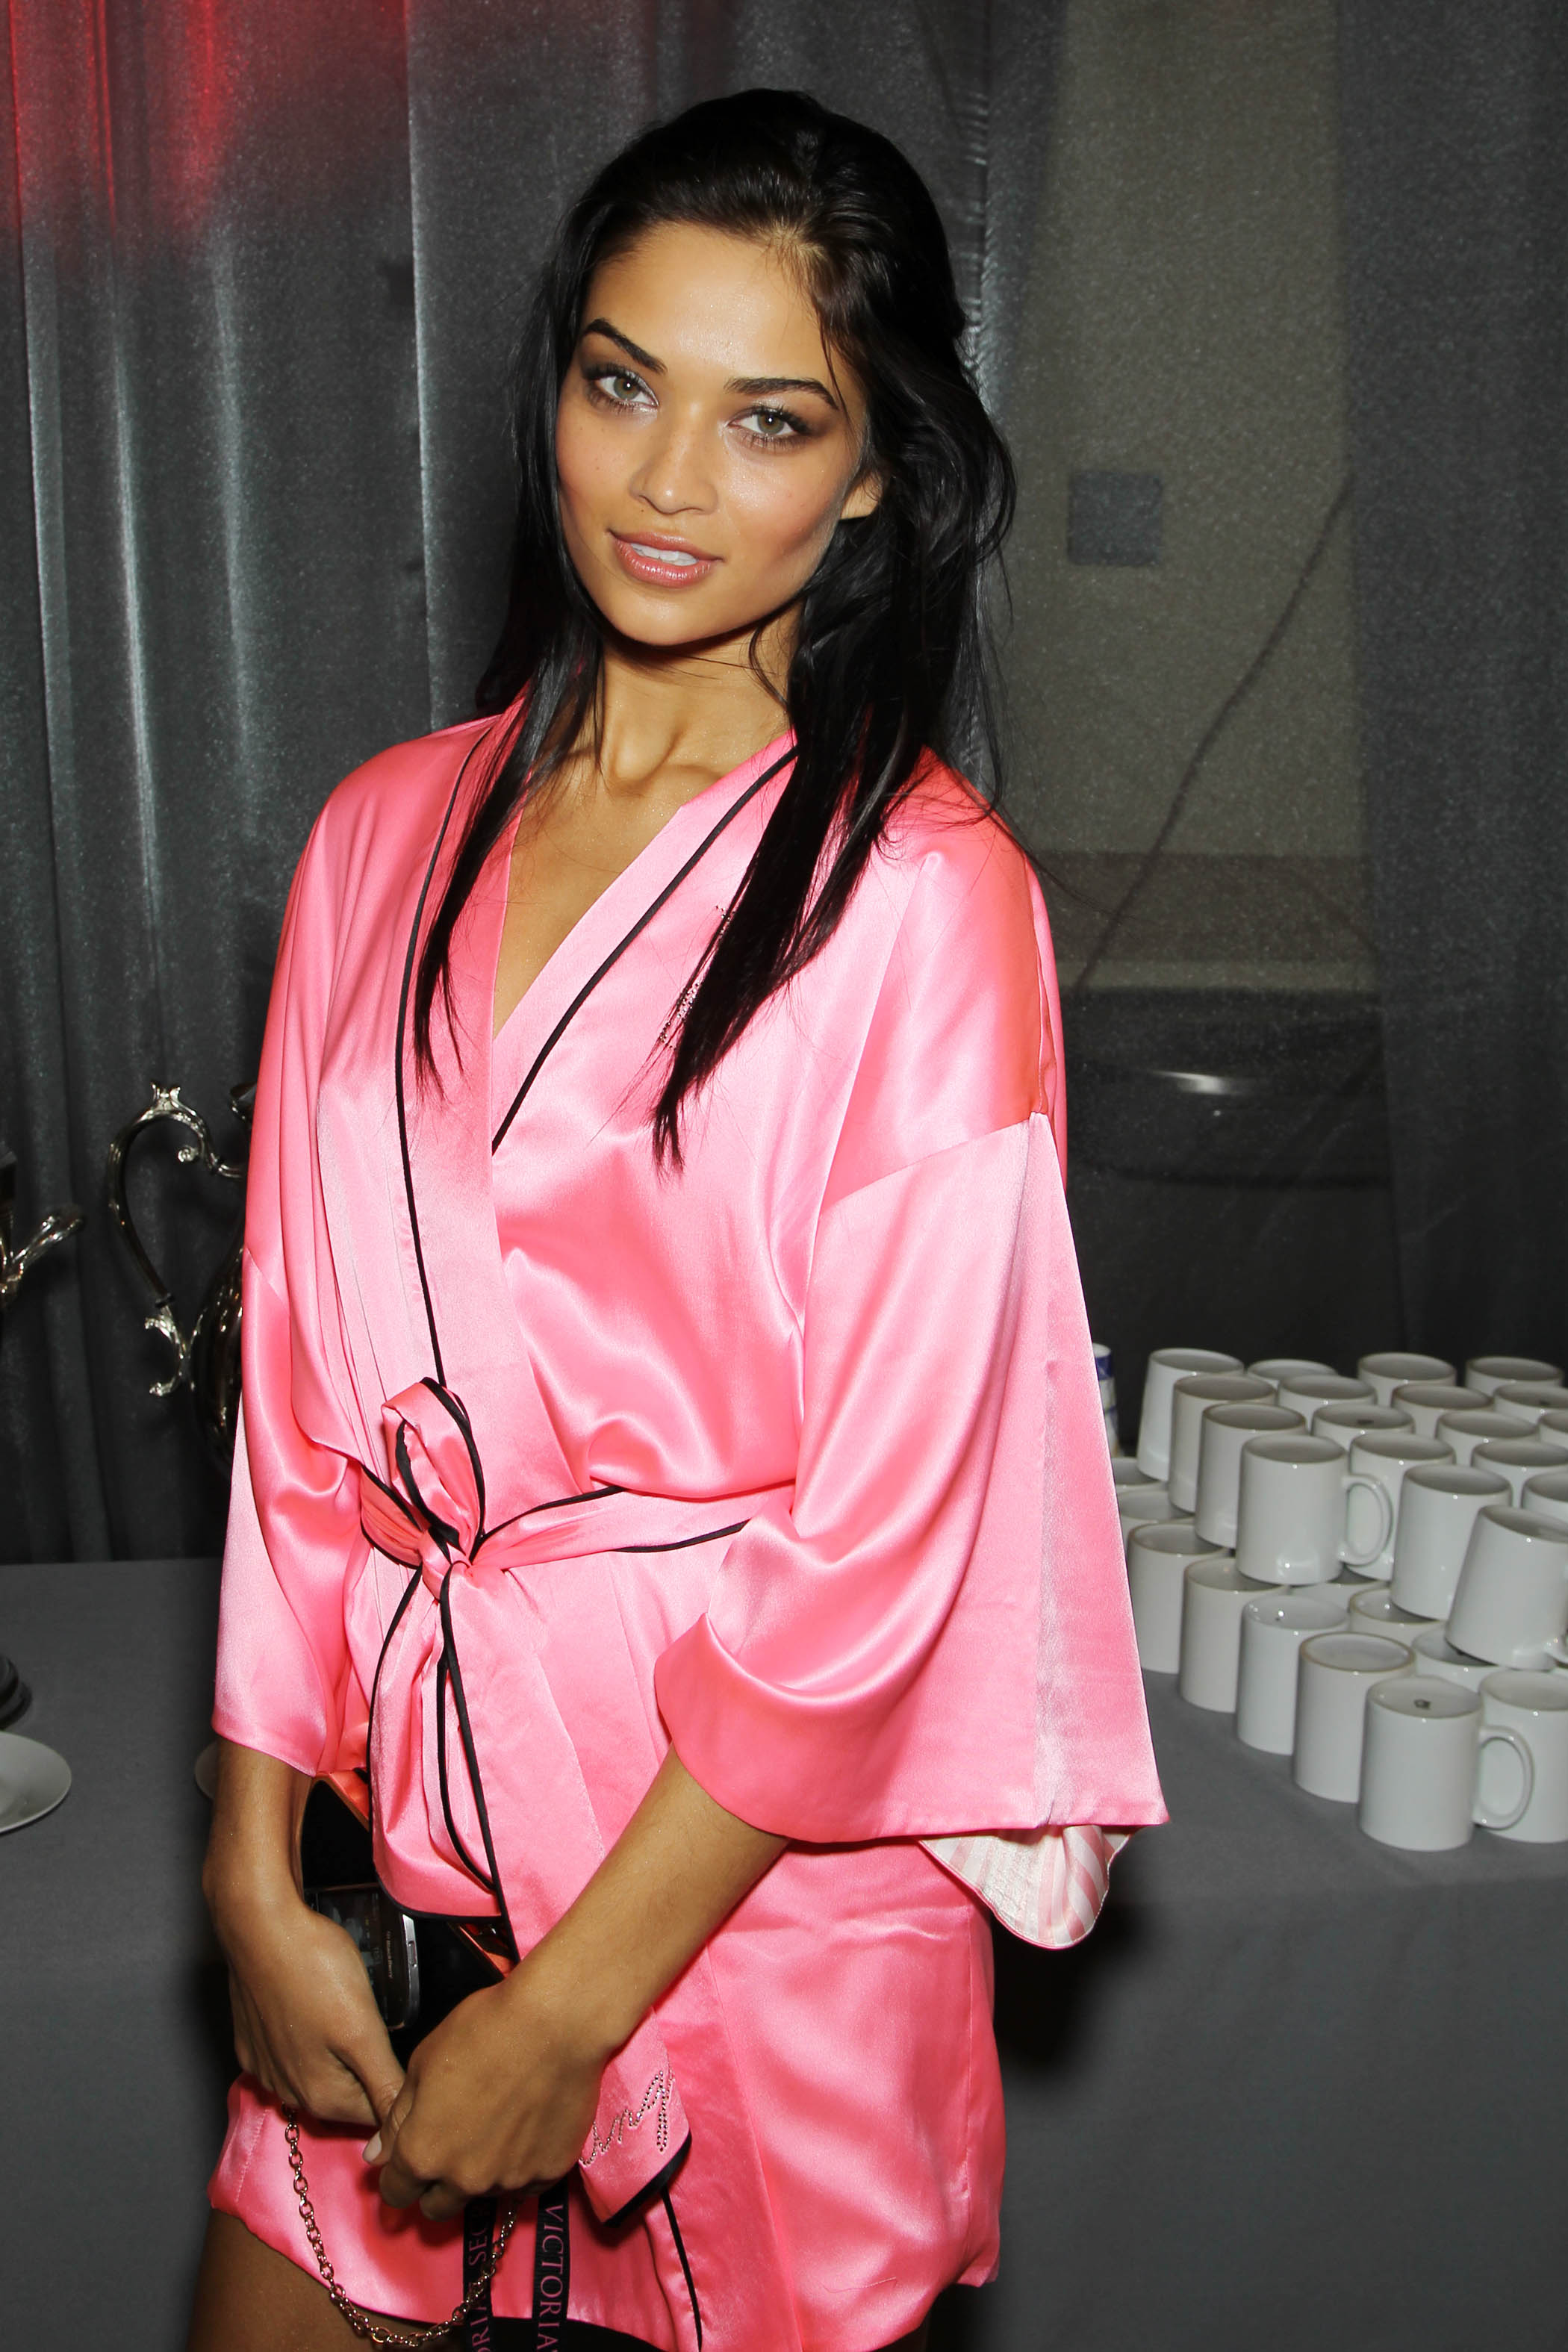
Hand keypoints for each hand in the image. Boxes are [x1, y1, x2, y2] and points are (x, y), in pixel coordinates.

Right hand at [202, 1741, 403, 2132]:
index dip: (397, 2091)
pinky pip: (291, 2054)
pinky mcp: (252, 2041)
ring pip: (317, 2074)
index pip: (373, 2116)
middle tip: (382, 2028)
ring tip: (350, 2014)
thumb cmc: (313, 1968)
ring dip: (338, 2056)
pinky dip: (309, 2040)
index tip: (406, 2059)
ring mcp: (264, 2066)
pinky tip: (318, 2009)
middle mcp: (286, 2090)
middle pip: (345, 2097)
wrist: (259, 1924)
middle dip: (368, 2074)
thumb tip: (396, 2130)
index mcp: (318, 2096)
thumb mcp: (363, 2029)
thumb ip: (382, 2082)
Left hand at [371, 1953, 606, 2220]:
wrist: (556, 2023)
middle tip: (453, 2143)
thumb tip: (376, 2157)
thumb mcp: (422, 2063)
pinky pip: (525, 2184)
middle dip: (436, 2184)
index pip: (396, 2193)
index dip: (398, 2176)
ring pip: (483, 2195)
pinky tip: (528, 2129)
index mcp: (423, 2153)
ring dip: (481, 2172)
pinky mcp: (549, 2173)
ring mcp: (509, 2181)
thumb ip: (397, 2119)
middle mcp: (463, 2180)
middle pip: (437, 2208)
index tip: (409, 2158)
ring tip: (499, 2124)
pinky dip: (520, 2166)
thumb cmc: (481, 2030)